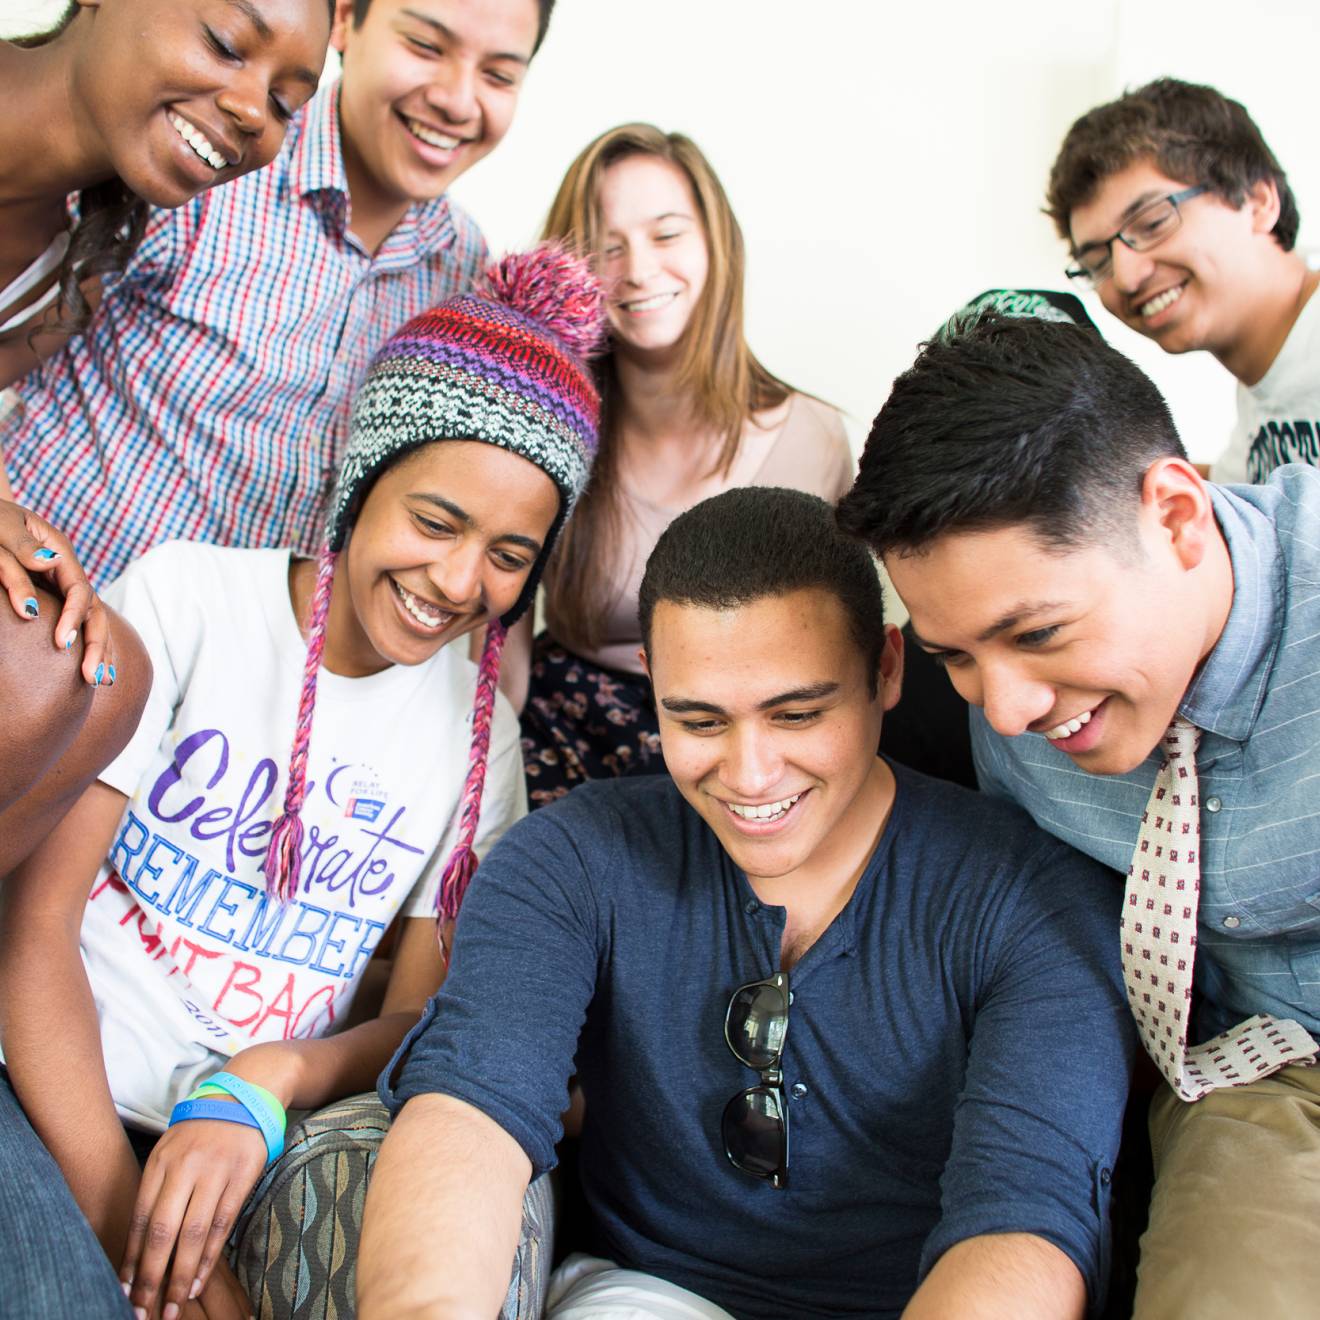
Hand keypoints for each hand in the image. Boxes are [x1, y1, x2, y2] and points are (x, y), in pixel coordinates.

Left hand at [0, 499, 112, 684]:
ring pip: (91, 619)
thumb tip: (50, 562)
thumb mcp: (1, 528)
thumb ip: (23, 548)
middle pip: (93, 610)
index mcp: (59, 551)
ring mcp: (61, 585)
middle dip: (97, 644)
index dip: (74, 618)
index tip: (62, 645)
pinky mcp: (52, 597)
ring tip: (100, 681)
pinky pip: (77, 623)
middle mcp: (67, 571)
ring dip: (99, 650)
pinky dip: (87, 645)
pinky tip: (91, 668)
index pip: (79, 590)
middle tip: (92, 677)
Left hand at [122, 1107, 266, 1319]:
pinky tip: (198, 1280)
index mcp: (162, 1161)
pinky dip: (210, 1257)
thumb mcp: (169, 1150)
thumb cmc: (200, 1132)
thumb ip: (156, 1190)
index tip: (123, 1290)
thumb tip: (139, 1246)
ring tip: (171, 1306)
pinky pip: (223, 1224)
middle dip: (151, 1276)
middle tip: (142, 1310)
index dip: (132, 1257)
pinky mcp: (243, 1176)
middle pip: (164, 1230)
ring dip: (181, 1275)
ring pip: (194, 1233)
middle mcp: (187, 1166)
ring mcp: (217, 1171)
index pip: (142, 1218)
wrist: (244, 1097)